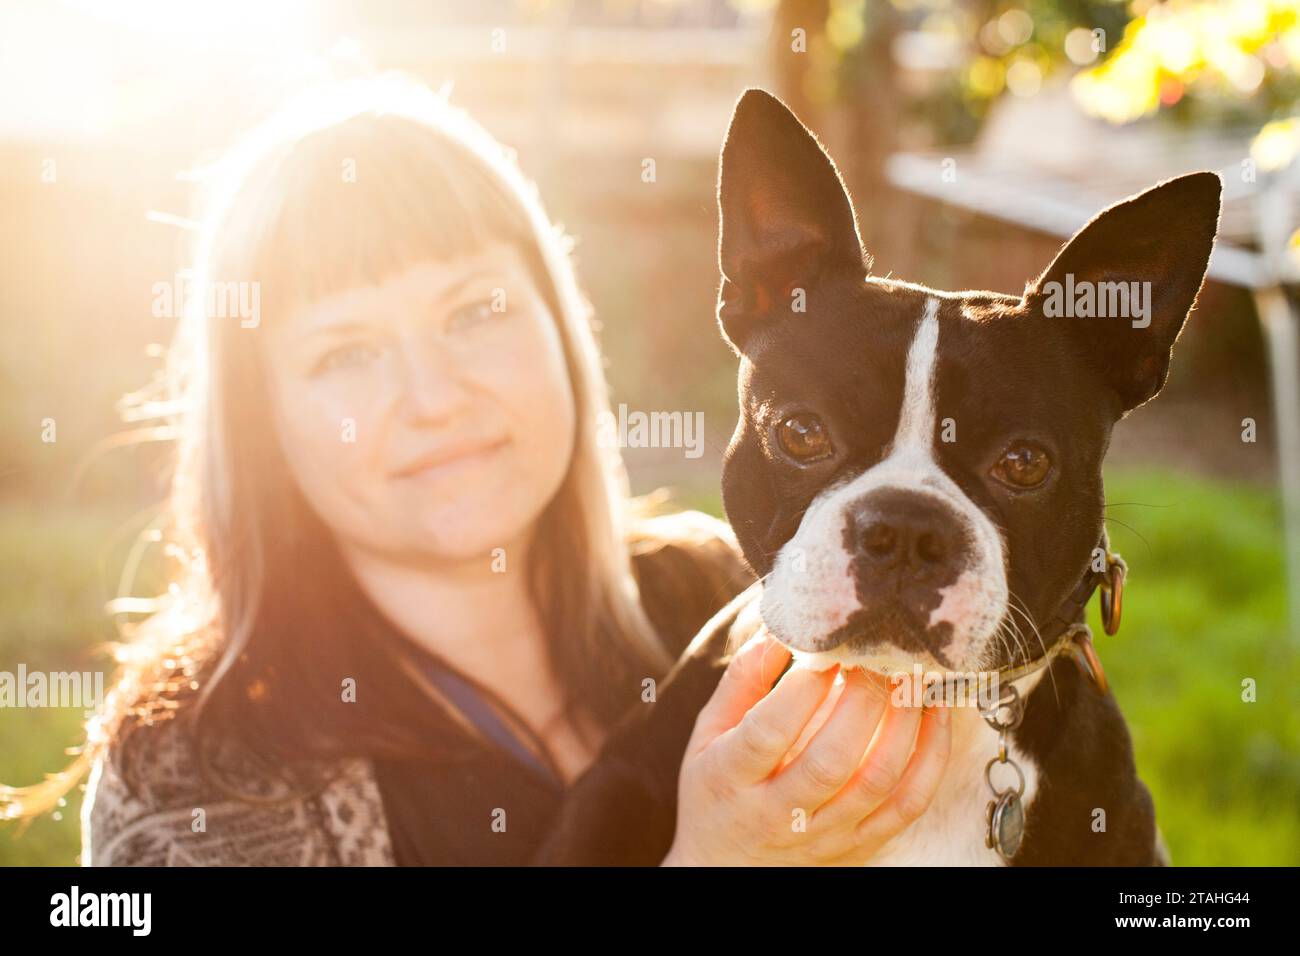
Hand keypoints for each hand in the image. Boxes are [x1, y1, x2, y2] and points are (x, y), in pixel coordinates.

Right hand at [661, 631, 950, 865]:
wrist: (725, 868)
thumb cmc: (717, 788)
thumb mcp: (708, 733)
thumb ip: (743, 680)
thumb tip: (782, 628)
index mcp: (729, 778)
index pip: (768, 733)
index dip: (802, 689)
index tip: (826, 648)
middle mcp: (776, 812)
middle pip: (830, 759)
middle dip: (863, 698)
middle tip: (878, 654)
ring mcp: (822, 835)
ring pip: (876, 781)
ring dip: (904, 722)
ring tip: (910, 676)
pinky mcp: (858, 846)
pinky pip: (907, 805)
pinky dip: (931, 758)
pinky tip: (933, 715)